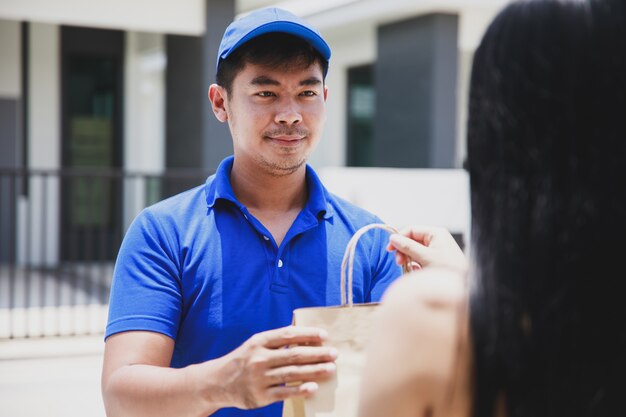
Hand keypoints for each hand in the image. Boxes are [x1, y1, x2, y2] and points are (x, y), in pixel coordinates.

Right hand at [216, 326, 336, 409]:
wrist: (217, 382)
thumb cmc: (244, 360)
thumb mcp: (255, 345)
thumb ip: (276, 341)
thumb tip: (305, 336)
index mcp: (259, 341)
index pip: (287, 335)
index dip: (307, 334)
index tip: (324, 336)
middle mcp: (259, 358)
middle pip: (294, 355)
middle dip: (317, 354)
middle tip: (334, 354)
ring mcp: (259, 378)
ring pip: (292, 373)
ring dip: (314, 371)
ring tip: (331, 369)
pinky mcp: (260, 396)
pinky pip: (284, 392)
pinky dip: (300, 390)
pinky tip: (314, 387)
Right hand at [387, 225, 467, 272]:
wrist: (463, 285)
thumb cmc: (448, 268)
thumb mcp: (425, 256)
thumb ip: (408, 247)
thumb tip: (393, 239)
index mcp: (435, 233)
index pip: (411, 230)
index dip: (399, 238)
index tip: (389, 249)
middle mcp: (436, 240)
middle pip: (412, 241)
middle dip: (404, 251)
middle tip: (399, 262)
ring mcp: (436, 250)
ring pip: (415, 252)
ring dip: (409, 260)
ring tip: (409, 269)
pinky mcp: (435, 261)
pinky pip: (420, 260)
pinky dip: (416, 266)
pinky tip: (418, 272)